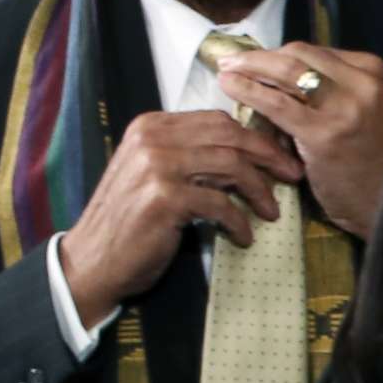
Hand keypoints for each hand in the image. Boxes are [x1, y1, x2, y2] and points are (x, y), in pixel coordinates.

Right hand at [57, 109, 300, 332]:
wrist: (91, 262)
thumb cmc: (131, 221)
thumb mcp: (158, 174)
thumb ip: (192, 155)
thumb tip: (250, 151)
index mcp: (152, 126)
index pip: (218, 120)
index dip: (256, 137)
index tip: (280, 156)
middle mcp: (153, 139)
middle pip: (230, 137)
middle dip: (268, 156)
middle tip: (291, 176)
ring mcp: (157, 166)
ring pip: (231, 166)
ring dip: (259, 190)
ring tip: (271, 211)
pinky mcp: (164, 198)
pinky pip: (220, 203)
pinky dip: (238, 221)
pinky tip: (244, 236)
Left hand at [212, 44, 382, 238]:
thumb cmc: (370, 159)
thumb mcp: (363, 111)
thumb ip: (332, 90)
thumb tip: (279, 75)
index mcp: (372, 71)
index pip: (315, 51)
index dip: (278, 53)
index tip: (255, 59)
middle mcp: (362, 82)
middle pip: (299, 55)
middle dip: (259, 55)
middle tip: (231, 60)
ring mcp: (345, 107)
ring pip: (287, 72)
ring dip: (249, 67)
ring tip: (225, 70)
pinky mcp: (324, 133)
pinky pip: (277, 104)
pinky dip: (249, 91)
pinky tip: (230, 87)